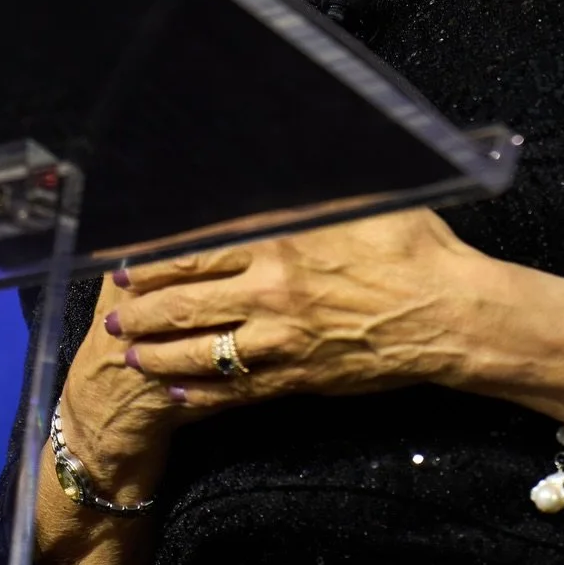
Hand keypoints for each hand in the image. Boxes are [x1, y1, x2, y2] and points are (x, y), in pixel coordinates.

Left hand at [99, 206, 480, 411]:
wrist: (449, 312)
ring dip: (157, 355)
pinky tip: (177, 393)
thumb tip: (286, 171)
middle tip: (113, 316)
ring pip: (200, 350)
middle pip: (186, 302)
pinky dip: (200, 393)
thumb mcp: (362, 200)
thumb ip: (313, 195)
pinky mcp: (298, 378)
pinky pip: (236, 389)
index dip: (156, 260)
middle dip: (141, 311)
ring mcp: (282, 339)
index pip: (198, 251)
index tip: (127, 264)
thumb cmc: (415, 245)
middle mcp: (272, 290)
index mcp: (282, 241)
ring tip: (130, 356)